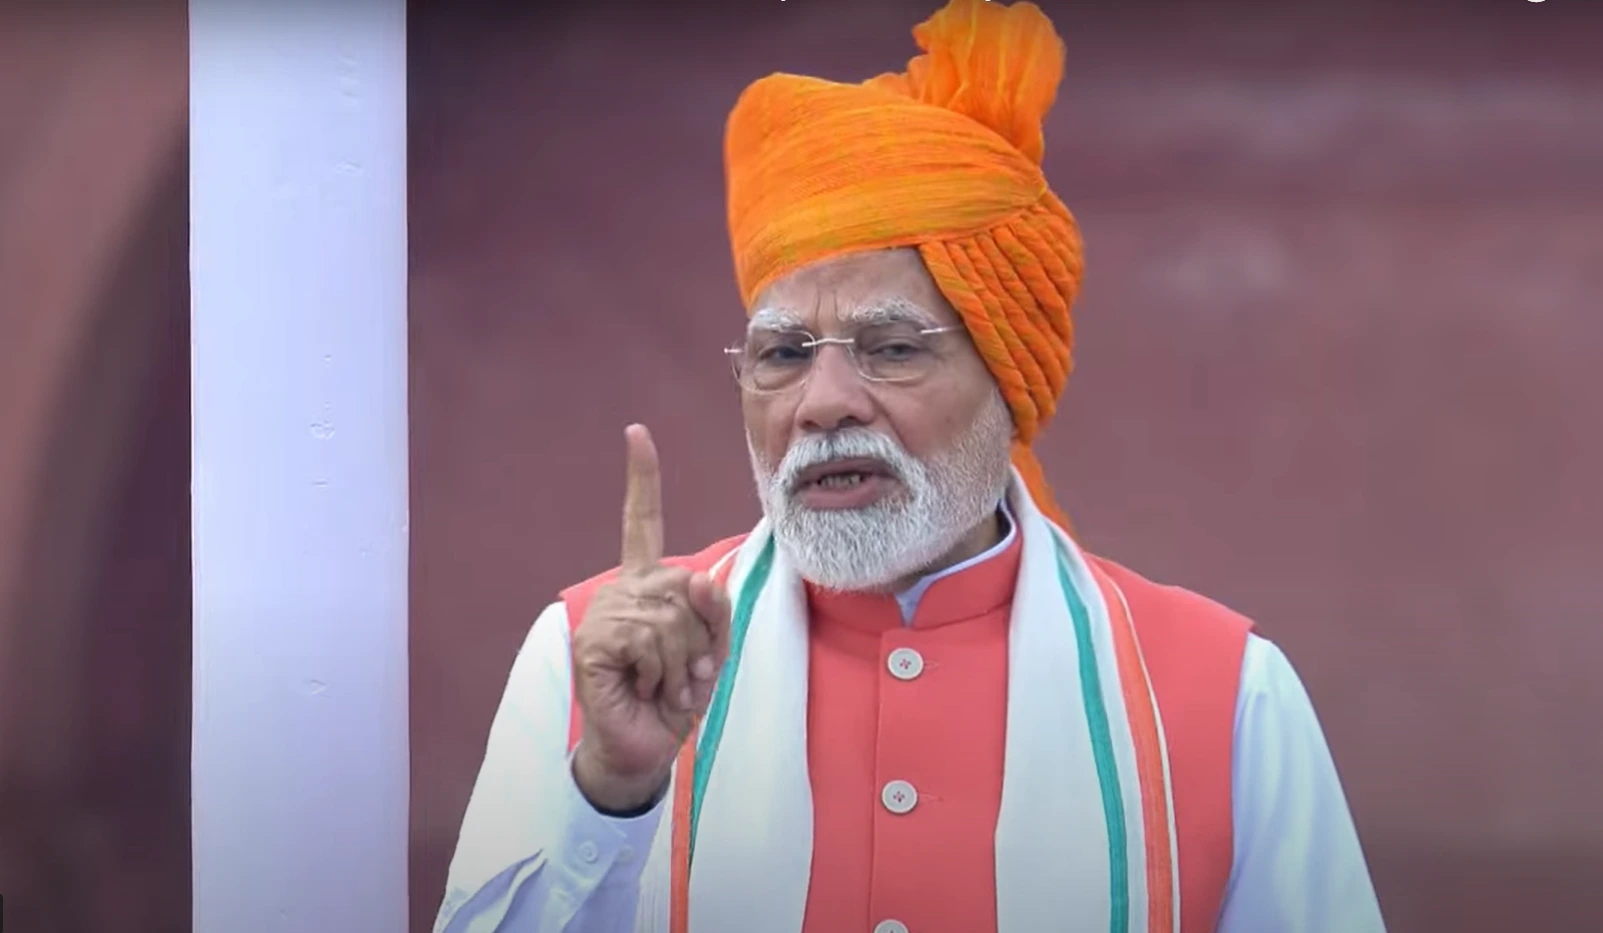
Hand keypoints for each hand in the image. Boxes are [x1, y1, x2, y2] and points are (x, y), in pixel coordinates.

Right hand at [570, 424, 732, 812]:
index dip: (641, 479)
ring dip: (682, 663)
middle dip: (700, 637)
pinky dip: (661, 672)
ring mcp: (604, 613)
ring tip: (664, 685)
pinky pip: (649, 639)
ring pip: (670, 617)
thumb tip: (698, 576)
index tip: (635, 433)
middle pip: (684, 585)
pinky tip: (644, 688)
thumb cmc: (678, 696)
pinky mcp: (593, 642)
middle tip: (684, 672)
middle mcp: (623, 590)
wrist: (645, 747)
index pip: (643, 522)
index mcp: (648, 584)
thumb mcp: (712, 650)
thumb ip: (714, 612)